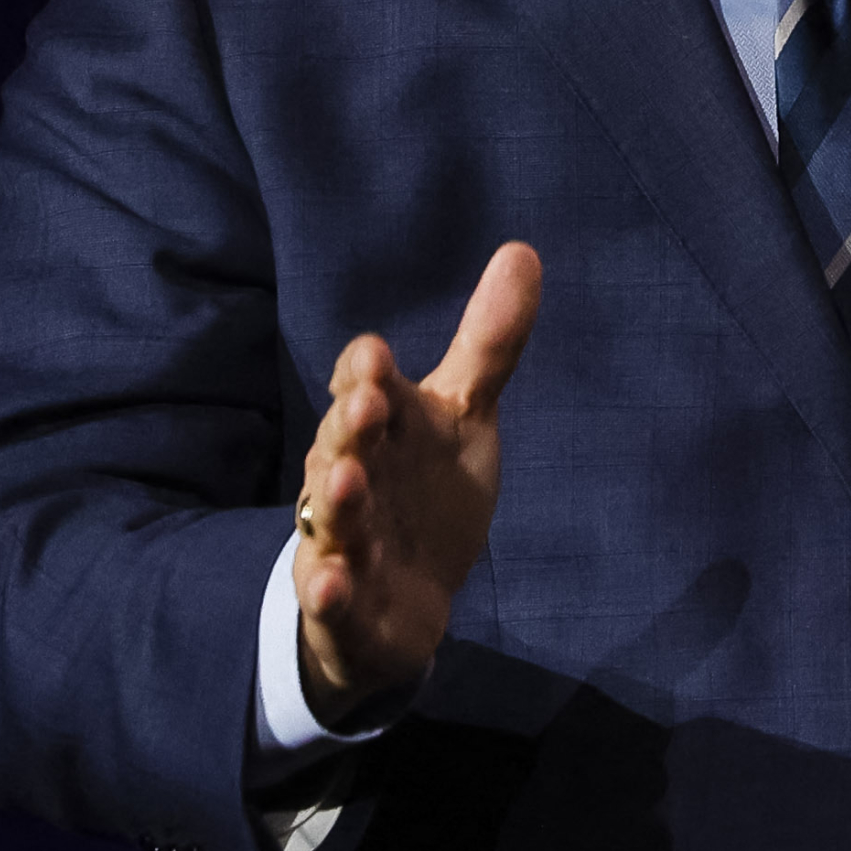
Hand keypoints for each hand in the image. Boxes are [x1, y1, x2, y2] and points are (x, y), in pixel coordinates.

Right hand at [292, 241, 541, 726]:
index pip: (360, 384)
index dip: (365, 372)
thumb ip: (489, 343)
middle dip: (349, 424)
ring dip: (334, 498)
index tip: (378, 356)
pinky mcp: (339, 600)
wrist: (402, 601)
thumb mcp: (463, 416)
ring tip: (344, 482)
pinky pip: (328, 593)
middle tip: (367, 406)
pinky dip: (328, 586)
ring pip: (330, 514)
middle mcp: (351, 472)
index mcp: (381, 424)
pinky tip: (333, 581)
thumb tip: (522, 249)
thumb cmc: (427, 491)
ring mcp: (340, 537)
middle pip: (341, 442)